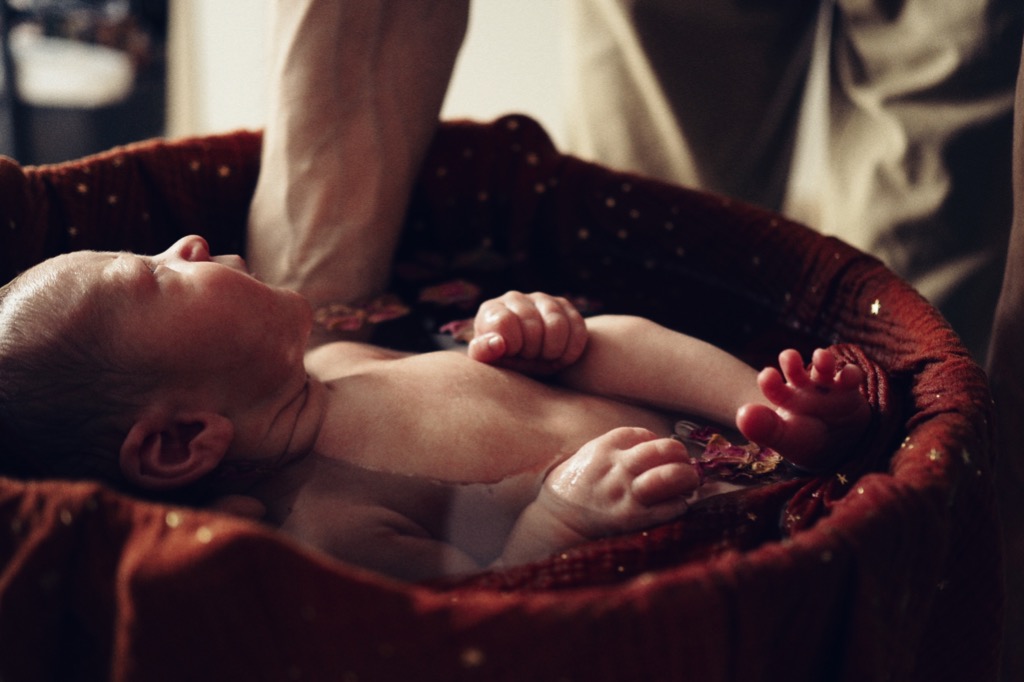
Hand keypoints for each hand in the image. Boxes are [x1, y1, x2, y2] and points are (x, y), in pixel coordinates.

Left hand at [468, 291, 587, 374]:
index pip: (505, 322)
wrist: (527, 361)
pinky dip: (571, 349)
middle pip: (532, 326)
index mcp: (491, 310)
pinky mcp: (564, 306)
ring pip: (557, 324)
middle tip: (529, 358)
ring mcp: (541, 299)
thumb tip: (497, 343)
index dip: (513, 345)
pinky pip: (576, 327)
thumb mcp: (489, 362)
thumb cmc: (504, 361)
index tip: (513, 353)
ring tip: (544, 357)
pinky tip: (560, 356)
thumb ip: (484, 352)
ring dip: (552, 350)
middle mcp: (514, 298)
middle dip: (532, 351)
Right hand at [538, 427, 697, 538]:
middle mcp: (617, 467)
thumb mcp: (590, 455)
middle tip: (683, 464)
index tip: (660, 454)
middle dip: (680, 455)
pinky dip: (679, 504)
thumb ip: (619, 449)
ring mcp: (626, 493)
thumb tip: (656, 449)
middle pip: (664, 450)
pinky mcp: (633, 518)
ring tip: (688, 482)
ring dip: (687, 477)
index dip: (658, 443)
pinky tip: (676, 504)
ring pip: (671, 476)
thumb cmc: (576, 487)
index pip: (645, 435)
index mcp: (605, 447)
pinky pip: (670, 507)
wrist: (556, 522)